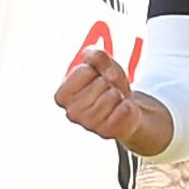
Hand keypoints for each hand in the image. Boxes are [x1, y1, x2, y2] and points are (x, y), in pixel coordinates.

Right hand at [54, 46, 168, 152]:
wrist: (123, 105)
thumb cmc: (107, 83)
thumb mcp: (101, 63)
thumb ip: (96, 56)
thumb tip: (109, 74)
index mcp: (62, 96)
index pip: (83, 71)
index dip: (95, 70)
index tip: (95, 78)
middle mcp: (71, 113)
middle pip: (100, 83)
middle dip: (108, 83)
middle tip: (107, 91)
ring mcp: (89, 125)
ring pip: (112, 96)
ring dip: (118, 95)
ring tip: (114, 101)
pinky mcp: (107, 133)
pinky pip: (124, 109)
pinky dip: (127, 106)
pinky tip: (120, 111)